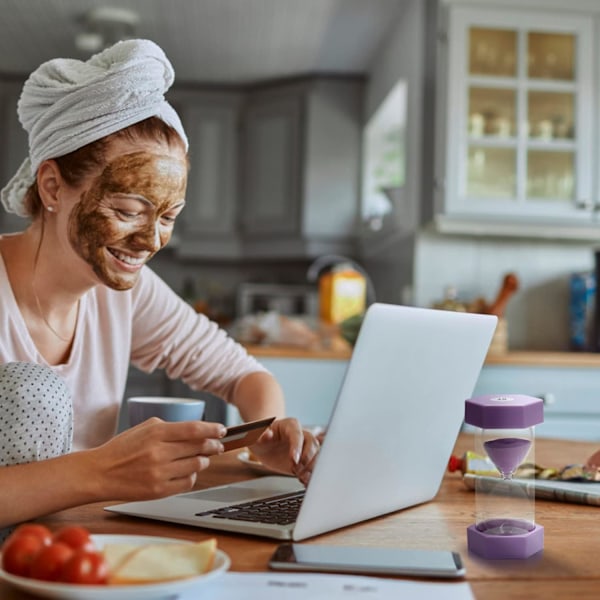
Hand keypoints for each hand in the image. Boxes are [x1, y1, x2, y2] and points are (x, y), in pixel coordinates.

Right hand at [89, 418, 225, 500]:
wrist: (99, 473)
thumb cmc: (123, 448)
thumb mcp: (144, 428)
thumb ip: (170, 427)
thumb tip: (197, 430)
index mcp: (156, 432)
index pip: (194, 429)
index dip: (212, 429)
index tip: (222, 429)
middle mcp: (159, 452)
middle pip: (199, 447)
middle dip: (213, 445)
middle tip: (218, 445)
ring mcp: (159, 473)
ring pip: (197, 465)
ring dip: (203, 460)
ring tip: (201, 457)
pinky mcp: (159, 491)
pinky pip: (188, 482)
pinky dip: (192, 475)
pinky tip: (187, 470)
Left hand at [248, 418, 319, 484]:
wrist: (264, 448)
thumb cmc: (261, 439)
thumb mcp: (256, 437)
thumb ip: (261, 436)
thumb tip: (267, 434)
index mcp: (290, 425)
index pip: (297, 434)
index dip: (297, 447)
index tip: (294, 460)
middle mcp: (301, 434)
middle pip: (312, 444)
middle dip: (306, 458)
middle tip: (296, 470)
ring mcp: (306, 447)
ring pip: (316, 454)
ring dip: (311, 467)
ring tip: (301, 477)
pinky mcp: (307, 459)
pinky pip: (314, 465)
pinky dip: (311, 474)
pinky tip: (305, 480)